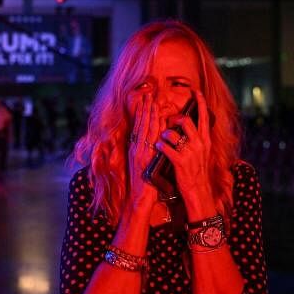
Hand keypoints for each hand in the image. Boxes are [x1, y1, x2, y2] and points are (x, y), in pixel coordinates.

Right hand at [127, 92, 161, 208]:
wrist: (139, 198)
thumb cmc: (144, 184)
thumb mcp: (145, 165)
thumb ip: (148, 153)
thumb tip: (155, 143)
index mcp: (135, 149)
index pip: (139, 127)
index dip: (142, 114)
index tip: (146, 101)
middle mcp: (136, 148)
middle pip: (140, 125)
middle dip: (144, 109)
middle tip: (149, 95)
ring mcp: (139, 152)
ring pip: (144, 130)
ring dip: (148, 115)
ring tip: (152, 102)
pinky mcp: (144, 157)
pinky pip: (150, 140)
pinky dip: (153, 128)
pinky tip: (157, 120)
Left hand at [155, 90, 214, 214]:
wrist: (198, 191)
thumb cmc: (197, 171)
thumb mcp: (202, 152)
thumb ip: (198, 138)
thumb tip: (190, 124)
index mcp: (205, 140)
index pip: (204, 116)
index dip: (200, 102)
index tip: (195, 91)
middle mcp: (199, 144)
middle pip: (185, 121)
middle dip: (173, 119)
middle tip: (168, 122)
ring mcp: (190, 153)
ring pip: (172, 133)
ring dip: (163, 134)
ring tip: (162, 140)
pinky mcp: (180, 161)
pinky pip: (165, 147)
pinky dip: (159, 146)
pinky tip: (158, 148)